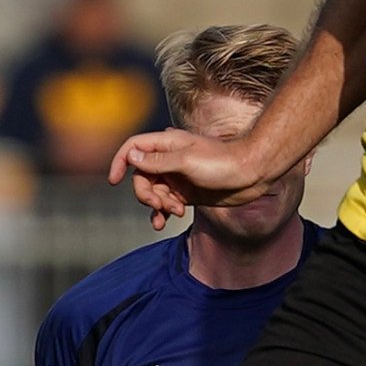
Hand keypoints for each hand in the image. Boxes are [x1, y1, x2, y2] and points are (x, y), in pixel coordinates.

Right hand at [113, 124, 284, 218]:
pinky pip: (166, 204)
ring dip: (158, 206)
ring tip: (175, 212)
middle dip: (146, 194)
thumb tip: (131, 157)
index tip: (114, 181)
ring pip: (153, 193)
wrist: (252, 175)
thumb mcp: (187, 162)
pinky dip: (163, 213)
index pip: (133, 148)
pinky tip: (167, 221)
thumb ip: (157, 162)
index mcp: (167, 145)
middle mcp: (169, 160)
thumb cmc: (222, 163)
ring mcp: (177, 177)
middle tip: (161, 205)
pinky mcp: (187, 194)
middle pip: (141, 177)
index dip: (120, 162)